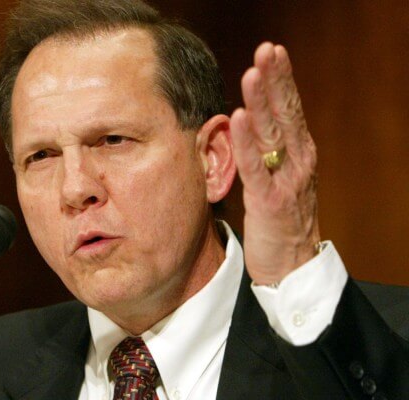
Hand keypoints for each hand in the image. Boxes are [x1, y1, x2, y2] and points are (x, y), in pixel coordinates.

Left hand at [230, 43, 321, 284]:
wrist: (291, 268)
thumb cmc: (279, 222)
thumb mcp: (275, 178)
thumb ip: (265, 151)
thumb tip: (245, 120)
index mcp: (298, 153)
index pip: (289, 109)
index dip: (281, 80)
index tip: (271, 52)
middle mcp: (297, 161)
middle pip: (286, 113)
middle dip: (275, 80)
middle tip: (267, 50)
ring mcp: (286, 180)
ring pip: (273, 134)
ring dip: (261, 102)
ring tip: (252, 73)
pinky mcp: (270, 201)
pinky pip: (256, 167)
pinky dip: (247, 142)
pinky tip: (238, 118)